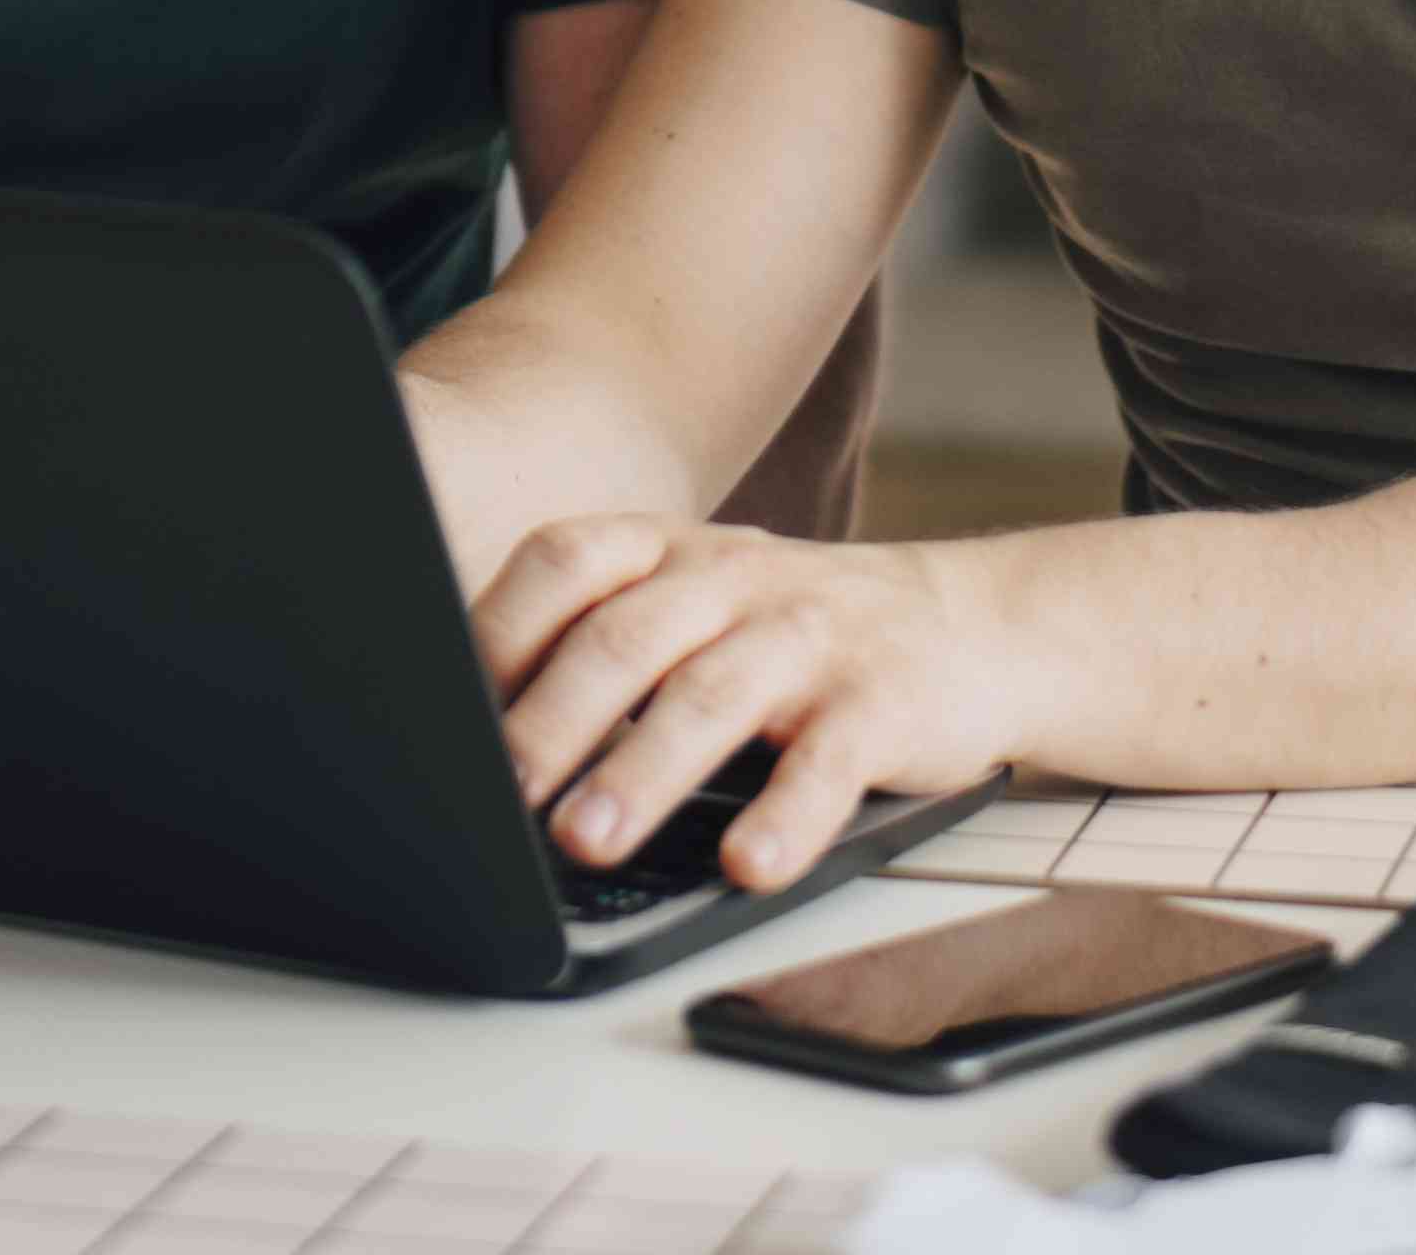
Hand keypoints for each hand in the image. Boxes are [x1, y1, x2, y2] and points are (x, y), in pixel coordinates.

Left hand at [476, 514, 1038, 892]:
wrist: (970, 625)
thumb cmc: (795, 632)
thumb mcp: (696, 608)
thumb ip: (603, 644)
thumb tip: (472, 734)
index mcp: (669, 553)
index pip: (564, 565)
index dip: (498, 632)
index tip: (445, 712)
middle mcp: (731, 580)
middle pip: (623, 639)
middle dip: (552, 720)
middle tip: (499, 795)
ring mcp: (808, 638)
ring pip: (710, 698)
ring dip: (641, 772)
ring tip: (587, 841)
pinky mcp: (882, 703)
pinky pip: (828, 762)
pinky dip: (785, 816)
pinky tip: (747, 863)